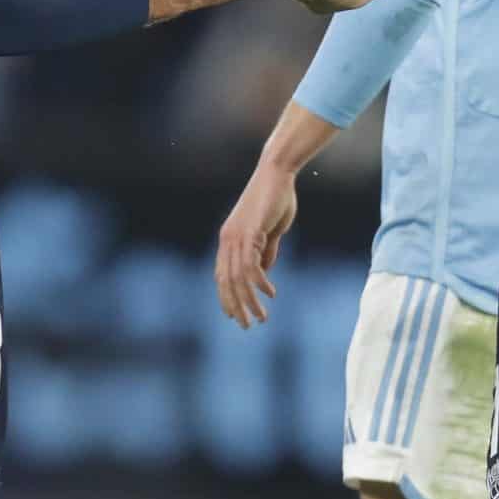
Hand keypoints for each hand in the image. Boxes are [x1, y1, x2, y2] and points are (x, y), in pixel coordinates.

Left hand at [216, 157, 299, 328]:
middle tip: (246, 326)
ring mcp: (236, 236)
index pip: (221, 276)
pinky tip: (270, 293)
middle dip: (235, 307)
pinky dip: (259, 283)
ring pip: (237, 279)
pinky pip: (250, 266)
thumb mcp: (270, 230)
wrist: (277, 172)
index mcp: (229, 239)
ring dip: (249, 301)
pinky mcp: (250, 232)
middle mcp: (227, 240)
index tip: (235, 316)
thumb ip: (266, 250)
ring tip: (261, 318)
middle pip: (225, 282)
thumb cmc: (276, 198)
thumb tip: (265, 271)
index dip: (226, 297)